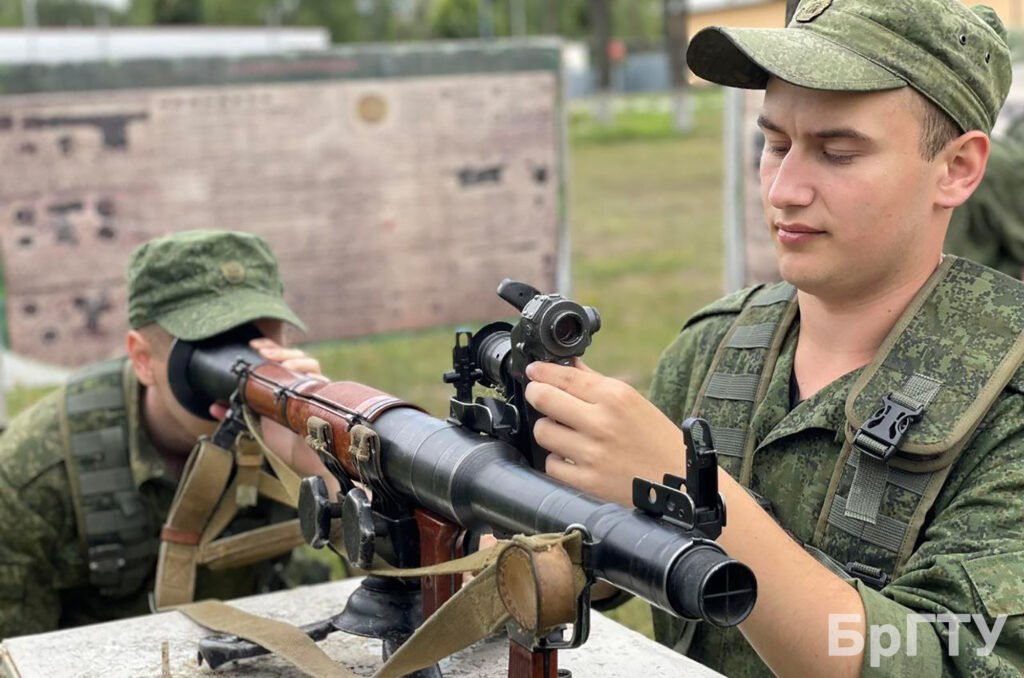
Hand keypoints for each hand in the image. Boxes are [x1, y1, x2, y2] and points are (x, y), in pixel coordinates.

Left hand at [209, 339, 338, 495]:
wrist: (299, 462)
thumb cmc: (281, 442)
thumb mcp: (254, 422)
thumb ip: (236, 412)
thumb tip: (213, 407)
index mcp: (286, 384)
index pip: (282, 358)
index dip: (271, 348)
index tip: (254, 345)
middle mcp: (302, 384)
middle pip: (297, 357)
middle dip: (281, 351)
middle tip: (263, 353)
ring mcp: (314, 390)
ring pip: (311, 364)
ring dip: (295, 359)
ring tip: (281, 362)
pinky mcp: (324, 400)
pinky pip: (323, 381)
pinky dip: (312, 375)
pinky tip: (299, 376)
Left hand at [524, 360, 685, 505]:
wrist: (679, 481)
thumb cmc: (656, 439)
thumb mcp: (633, 402)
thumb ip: (596, 383)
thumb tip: (567, 366)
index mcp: (615, 396)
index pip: (564, 376)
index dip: (540, 372)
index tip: (534, 372)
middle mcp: (601, 422)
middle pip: (543, 399)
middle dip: (536, 394)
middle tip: (538, 395)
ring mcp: (592, 453)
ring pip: (543, 431)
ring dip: (548, 429)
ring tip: (562, 431)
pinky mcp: (586, 481)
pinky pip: (551, 464)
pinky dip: (557, 460)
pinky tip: (571, 456)